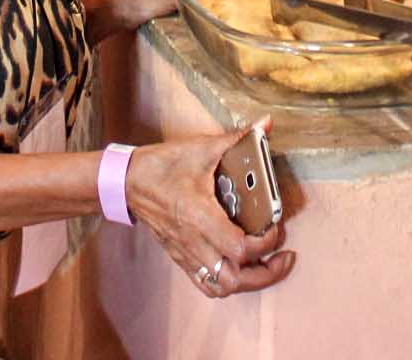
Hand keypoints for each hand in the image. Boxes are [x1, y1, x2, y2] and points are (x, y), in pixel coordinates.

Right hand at [123, 127, 293, 300]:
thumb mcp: (201, 148)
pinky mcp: (181, 256)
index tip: (276, 226)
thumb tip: (266, 123)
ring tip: (266, 265)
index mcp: (200, 217)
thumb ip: (238, 138)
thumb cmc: (162, 166)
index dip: (266, 242)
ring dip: (248, 282)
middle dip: (266, 273)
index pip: (240, 248)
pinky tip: (239, 269)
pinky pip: (205, 283)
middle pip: (234, 280)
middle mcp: (194, 242)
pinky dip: (227, 283)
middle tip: (284, 257)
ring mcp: (186, 253)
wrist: (126, 182)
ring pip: (221, 287)